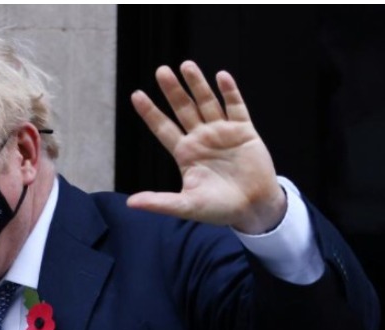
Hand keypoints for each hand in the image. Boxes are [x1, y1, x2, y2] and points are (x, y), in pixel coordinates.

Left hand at [127, 61, 285, 233]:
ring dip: (197, 85)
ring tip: (186, 65)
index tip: (136, 95)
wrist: (254, 209)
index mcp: (185, 153)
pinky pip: (236, 107)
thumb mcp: (186, 205)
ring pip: (207, 103)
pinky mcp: (245, 131)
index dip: (150, 112)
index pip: (163, 128)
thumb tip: (131, 203)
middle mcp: (201, 138)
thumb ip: (160, 202)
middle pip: (183, 109)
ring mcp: (223, 132)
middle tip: (161, 71)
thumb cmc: (219, 208)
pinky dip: (230, 92)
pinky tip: (221, 77)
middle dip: (173, 91)